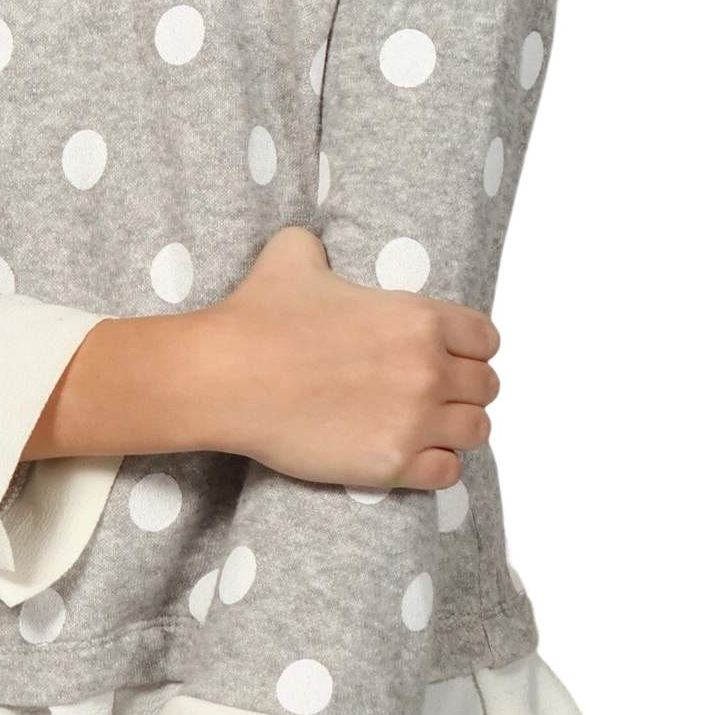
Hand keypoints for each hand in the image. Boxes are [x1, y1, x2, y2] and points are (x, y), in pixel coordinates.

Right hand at [209, 222, 501, 492]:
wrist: (227, 377)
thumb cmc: (259, 316)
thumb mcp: (292, 256)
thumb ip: (317, 245)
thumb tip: (313, 242)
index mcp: (419, 317)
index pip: (487, 338)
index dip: (474, 348)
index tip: (457, 357)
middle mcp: (428, 368)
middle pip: (487, 387)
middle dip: (469, 391)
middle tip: (443, 396)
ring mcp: (414, 419)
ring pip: (476, 431)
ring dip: (459, 429)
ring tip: (435, 429)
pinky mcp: (392, 462)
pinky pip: (449, 472)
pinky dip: (438, 465)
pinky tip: (415, 455)